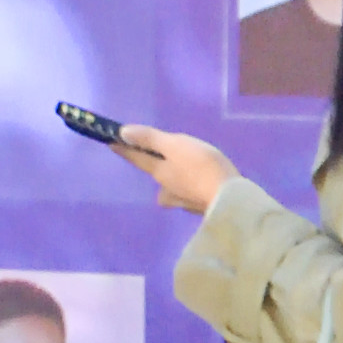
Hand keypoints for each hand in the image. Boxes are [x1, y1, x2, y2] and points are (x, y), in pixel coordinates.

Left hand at [101, 123, 232, 216]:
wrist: (230, 199)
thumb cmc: (202, 166)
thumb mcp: (176, 146)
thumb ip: (150, 139)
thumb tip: (123, 134)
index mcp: (159, 172)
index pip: (137, 158)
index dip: (125, 149)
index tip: (112, 143)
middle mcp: (166, 189)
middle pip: (156, 176)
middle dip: (156, 166)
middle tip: (160, 156)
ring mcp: (183, 202)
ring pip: (172, 189)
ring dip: (173, 180)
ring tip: (184, 172)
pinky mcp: (201, 208)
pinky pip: (190, 195)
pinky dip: (192, 189)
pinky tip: (201, 186)